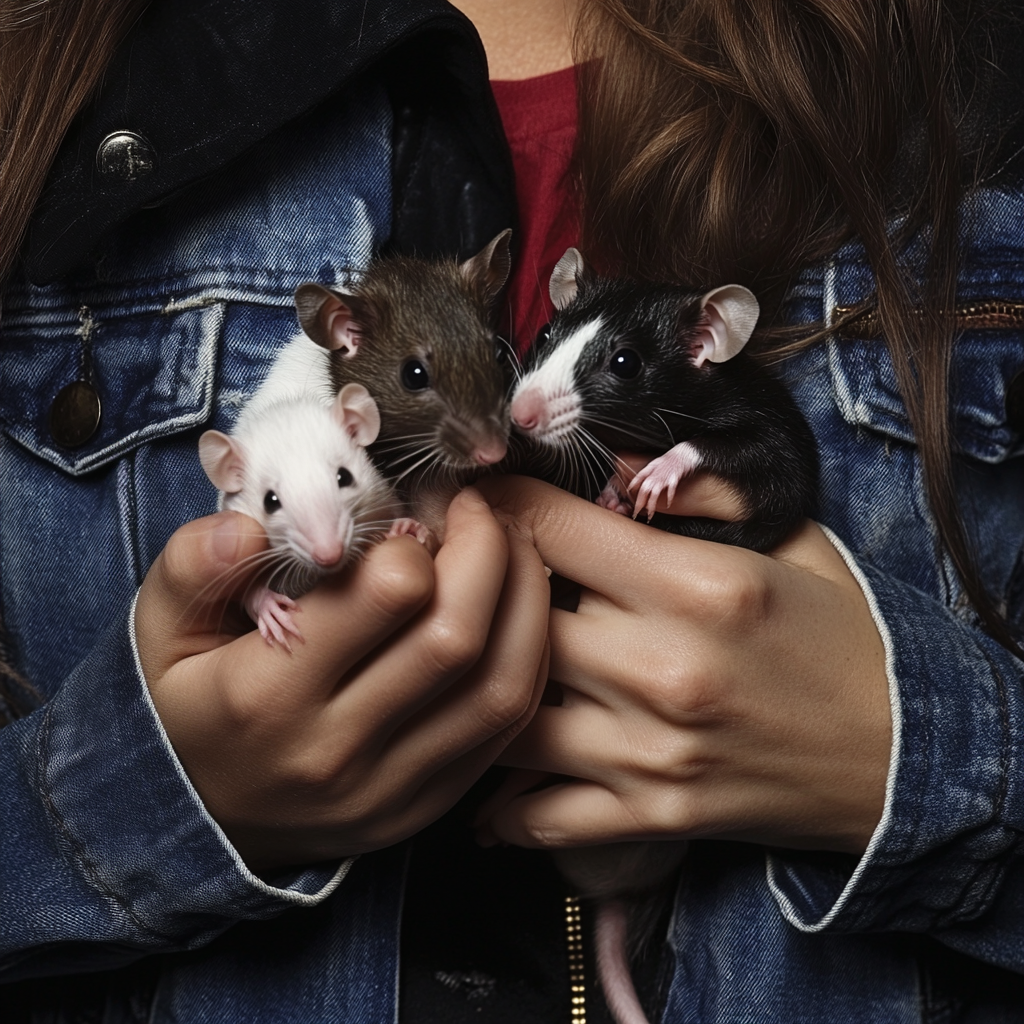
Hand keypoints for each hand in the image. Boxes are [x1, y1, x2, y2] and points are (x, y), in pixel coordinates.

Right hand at [135, 489, 549, 872]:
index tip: (423, 506)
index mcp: (267, 694)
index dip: (422, 535)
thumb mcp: (162, 632)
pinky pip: (505, 732)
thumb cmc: (191, 708)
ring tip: (516, 551)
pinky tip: (519, 615)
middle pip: (457, 637)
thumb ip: (190, 569)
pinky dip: (529, 661)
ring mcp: (390, 789)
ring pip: (501, 688)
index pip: (385, 596)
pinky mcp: (425, 807)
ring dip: (528, 602)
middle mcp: (337, 749)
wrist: (200, 822)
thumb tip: (243, 528)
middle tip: (482, 512)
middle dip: (491, 552)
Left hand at [474, 475, 889, 855]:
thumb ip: (704, 491)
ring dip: (478, 686)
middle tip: (461, 576)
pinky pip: (543, 814)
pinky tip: (484, 779)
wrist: (904, 756)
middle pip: (520, 617)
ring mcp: (653, 751)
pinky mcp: (654, 815)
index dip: (505, 506)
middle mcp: (665, 669)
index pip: (557, 529)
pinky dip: (500, 803)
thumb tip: (616, 461)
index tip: (483, 504)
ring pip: (509, 715)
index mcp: (697, 587)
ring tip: (462, 664)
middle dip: (482, 588)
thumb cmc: (839, 636)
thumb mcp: (791, 540)